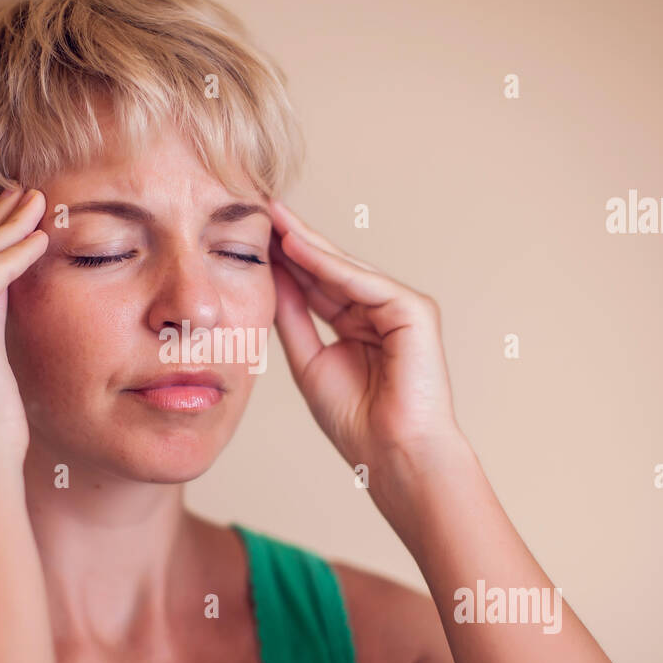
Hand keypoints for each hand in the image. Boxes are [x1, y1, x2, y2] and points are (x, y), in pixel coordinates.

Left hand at [268, 199, 460, 471]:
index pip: (315, 282)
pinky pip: (363, 281)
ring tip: (270, 216)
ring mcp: (399, 307)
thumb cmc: (357, 422)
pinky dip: (328, 264)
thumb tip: (270, 277)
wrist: (392, 455)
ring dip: (306, 242)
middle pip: (329, 267)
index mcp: (358, 323)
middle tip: (257, 207)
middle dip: (293, 239)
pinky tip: (296, 245)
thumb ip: (293, 318)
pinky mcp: (415, 309)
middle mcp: (380, 309)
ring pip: (344, 268)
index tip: (248, 236)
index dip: (283, 260)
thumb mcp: (309, 360)